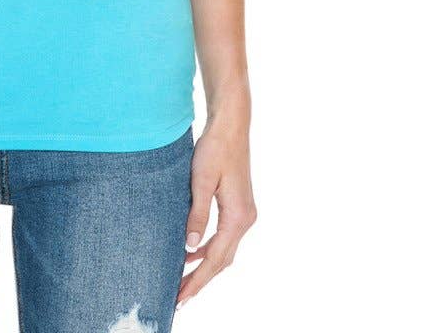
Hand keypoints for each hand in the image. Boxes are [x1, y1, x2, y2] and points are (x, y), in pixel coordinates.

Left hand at [179, 116, 256, 307]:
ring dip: (204, 265)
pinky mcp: (239, 206)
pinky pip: (224, 236)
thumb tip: (189, 247)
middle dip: (200, 279)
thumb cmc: (215, 149)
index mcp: (238, 217)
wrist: (231, 126)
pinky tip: (192, 251)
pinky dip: (209, 248)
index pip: (216, 258)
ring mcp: (244, 213)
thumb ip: (196, 214)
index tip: (181, 297)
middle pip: (222, 260)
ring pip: (224, 250)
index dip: (197, 280)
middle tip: (178, 297)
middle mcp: (246, 220)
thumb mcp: (200, 180)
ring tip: (182, 280)